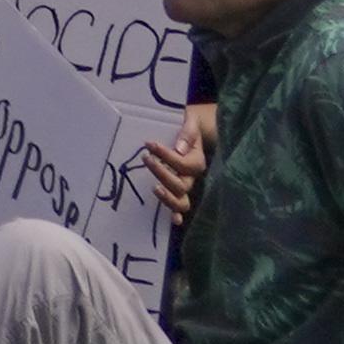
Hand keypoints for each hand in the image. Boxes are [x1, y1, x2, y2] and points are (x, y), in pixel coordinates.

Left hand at [139, 98, 219, 224]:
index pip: (183, 163)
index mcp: (197, 160)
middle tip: (146, 158)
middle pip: (181, 184)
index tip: (149, 144)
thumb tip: (179, 148)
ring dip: (168, 197)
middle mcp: (193, 177)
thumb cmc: (191, 128)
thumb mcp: (192, 123)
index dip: (166, 155)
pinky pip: (179, 207)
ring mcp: (186, 187)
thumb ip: (188, 133)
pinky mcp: (178, 192)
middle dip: (162, 173)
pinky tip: (173, 220)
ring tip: (154, 187)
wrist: (197, 133)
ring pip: (182, 201)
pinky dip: (177, 215)